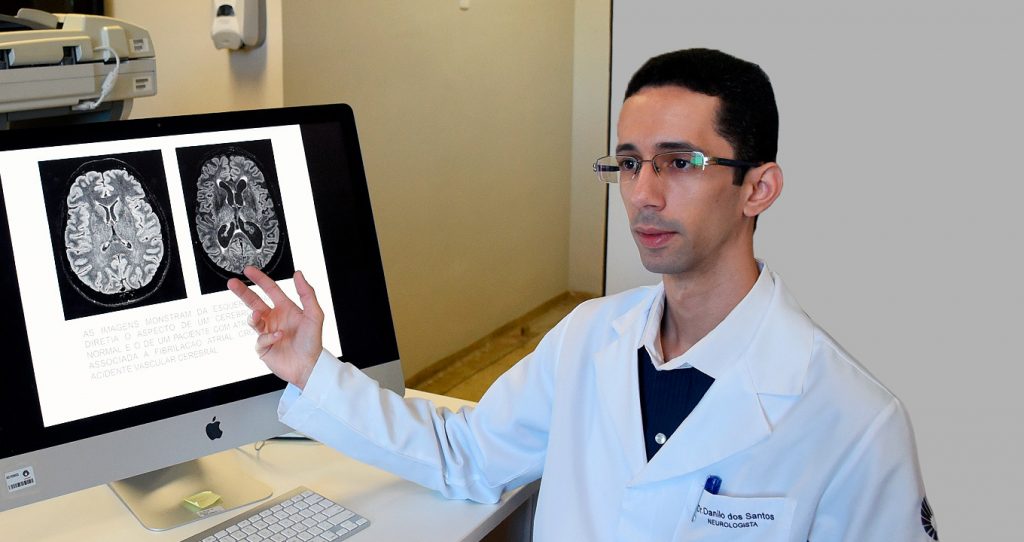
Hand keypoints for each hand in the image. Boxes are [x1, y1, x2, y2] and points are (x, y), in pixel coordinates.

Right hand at [227, 266, 323, 388]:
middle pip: (254, 302)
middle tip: (232, 283)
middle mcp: (275, 318)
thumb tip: (298, 273)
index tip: (248, 270)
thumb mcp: (314, 314)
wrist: (310, 366)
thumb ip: (307, 293)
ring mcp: (267, 332)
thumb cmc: (313, 341)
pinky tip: (278, 337)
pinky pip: (260, 339)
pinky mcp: (263, 347)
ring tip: (258, 316)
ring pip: (253, 320)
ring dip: (254, 317)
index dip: (260, 279)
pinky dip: (268, 337)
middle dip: (242, 292)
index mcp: (286, 308)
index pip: (270, 289)